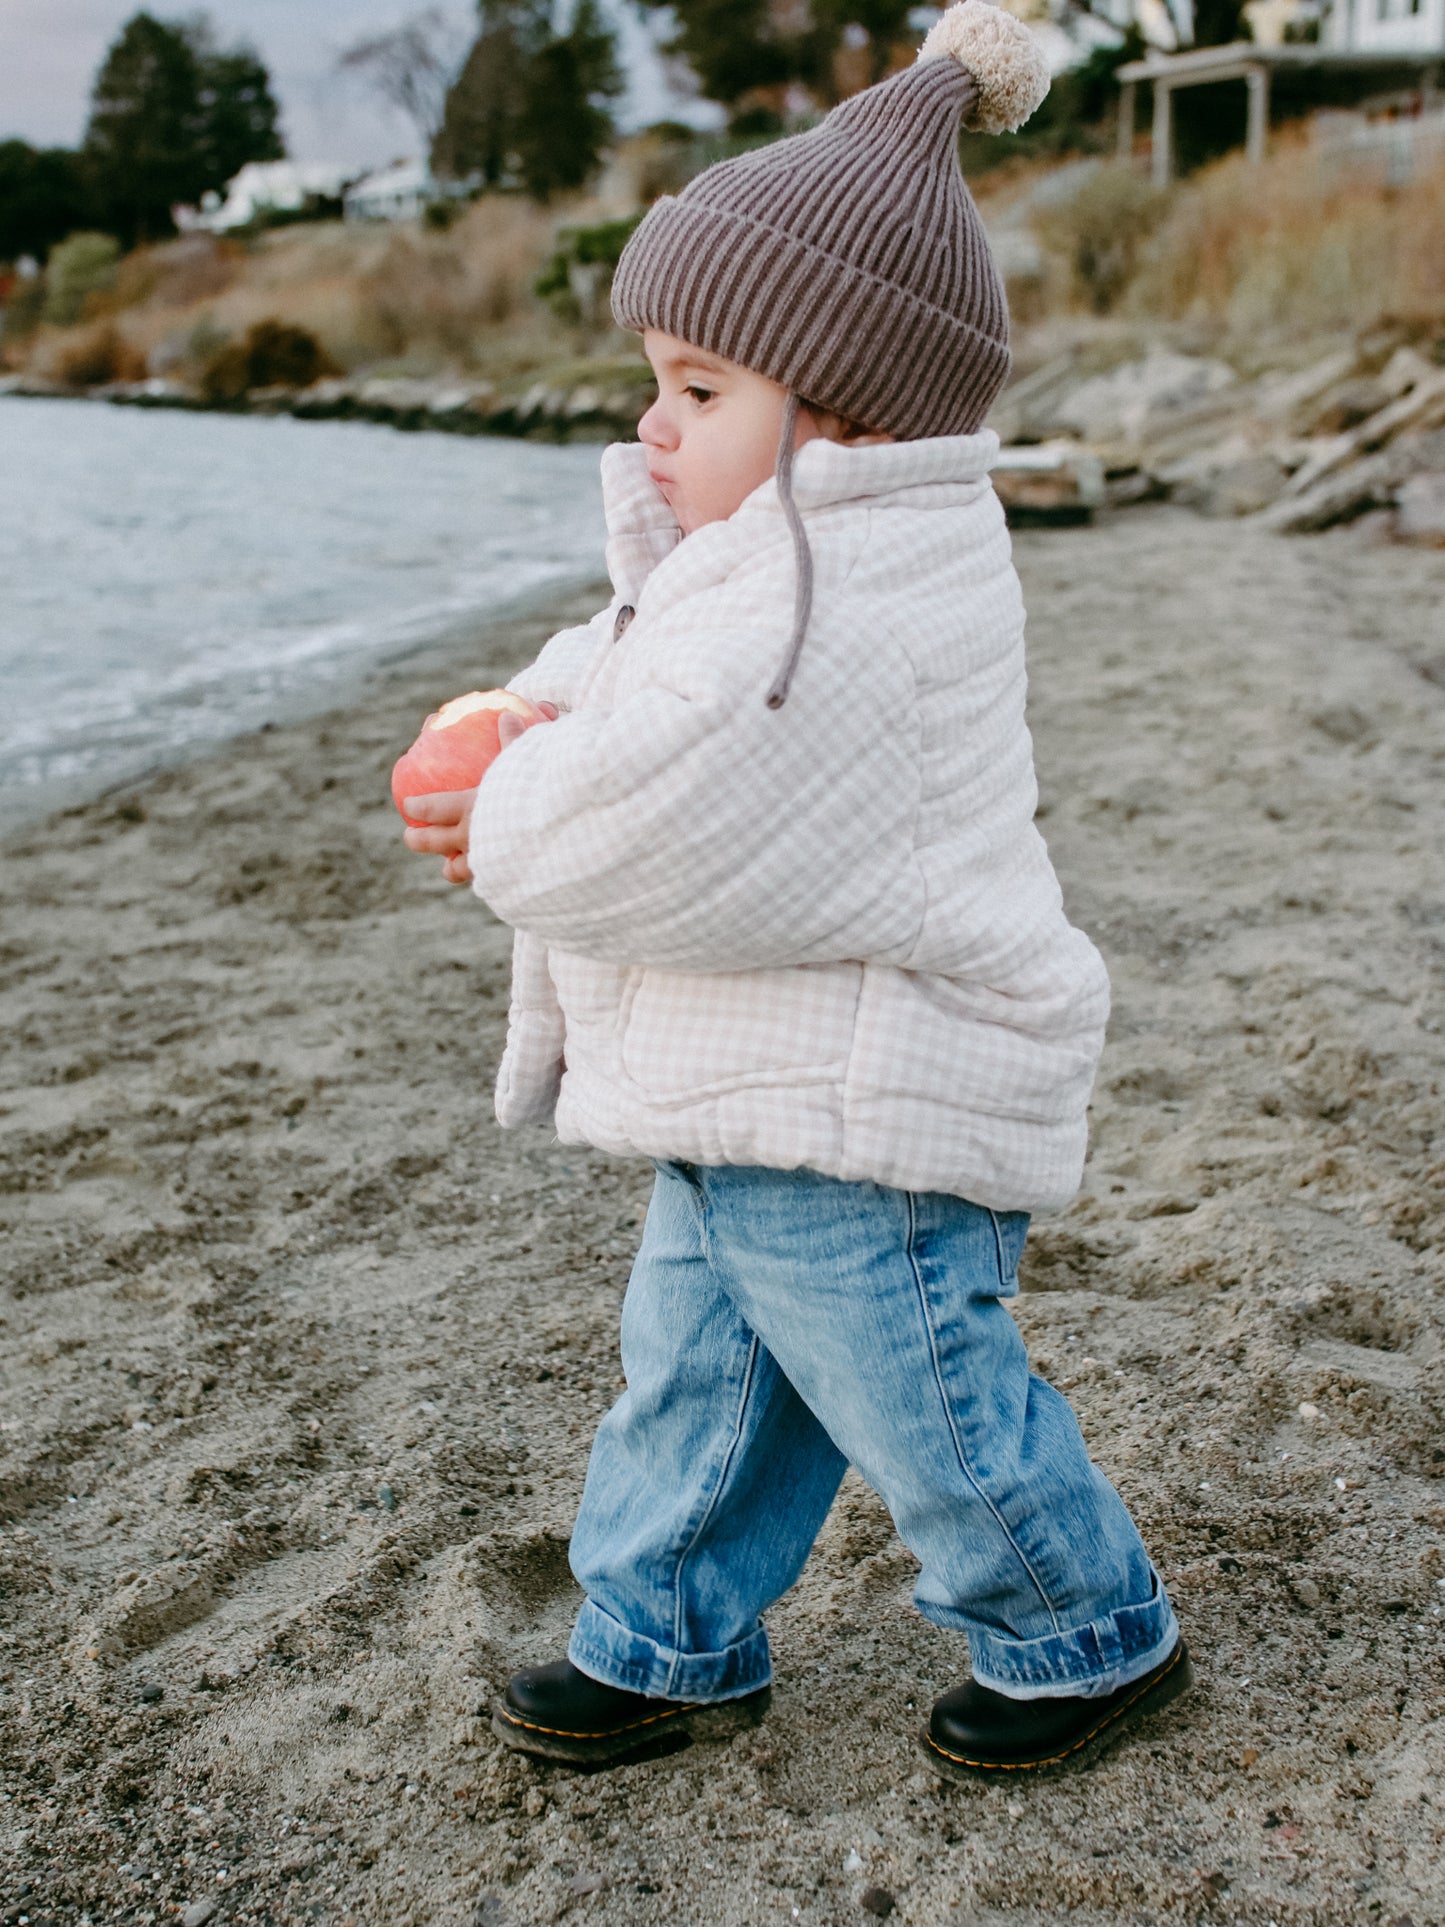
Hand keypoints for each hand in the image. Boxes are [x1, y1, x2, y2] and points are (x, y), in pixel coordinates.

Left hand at [401, 702, 556, 884]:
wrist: (568, 838)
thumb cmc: (543, 795)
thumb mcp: (530, 761)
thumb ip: (517, 742)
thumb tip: (508, 716)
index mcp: (471, 808)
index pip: (433, 808)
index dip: (417, 807)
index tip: (408, 805)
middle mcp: (473, 839)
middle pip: (435, 843)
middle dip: (419, 840)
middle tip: (410, 836)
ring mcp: (488, 865)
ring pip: (459, 871)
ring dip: (451, 867)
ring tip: (449, 866)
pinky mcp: (508, 882)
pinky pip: (490, 883)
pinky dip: (486, 879)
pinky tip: (493, 878)